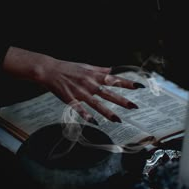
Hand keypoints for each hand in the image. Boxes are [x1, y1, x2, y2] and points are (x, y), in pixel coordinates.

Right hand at [3, 47, 140, 124]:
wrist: (50, 70)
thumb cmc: (69, 68)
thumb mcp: (86, 66)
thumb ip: (100, 70)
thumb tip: (111, 70)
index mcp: (94, 75)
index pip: (113, 79)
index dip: (127, 83)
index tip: (139, 87)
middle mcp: (89, 84)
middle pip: (108, 93)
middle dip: (121, 100)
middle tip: (134, 106)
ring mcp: (80, 92)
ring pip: (96, 103)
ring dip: (107, 112)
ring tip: (118, 120)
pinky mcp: (70, 99)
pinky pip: (80, 109)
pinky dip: (86, 115)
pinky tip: (94, 122)